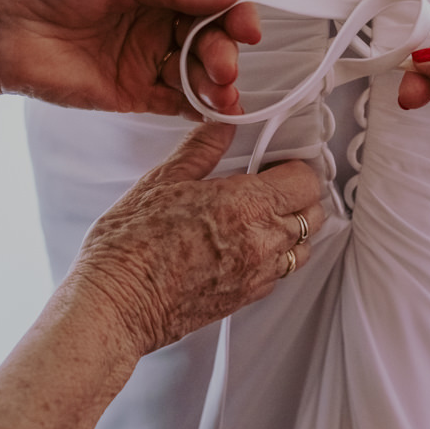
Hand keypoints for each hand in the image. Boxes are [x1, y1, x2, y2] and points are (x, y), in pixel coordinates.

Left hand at [0, 0, 260, 116]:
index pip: (212, 0)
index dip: (234, 13)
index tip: (246, 27)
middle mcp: (158, 22)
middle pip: (211, 39)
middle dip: (224, 52)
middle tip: (223, 64)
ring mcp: (146, 59)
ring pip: (198, 72)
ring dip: (217, 82)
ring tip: (221, 91)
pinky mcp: (131, 93)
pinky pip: (176, 101)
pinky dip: (199, 106)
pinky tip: (213, 108)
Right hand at [64, 121, 325, 354]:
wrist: (116, 304)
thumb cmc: (131, 245)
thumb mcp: (164, 181)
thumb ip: (202, 149)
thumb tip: (222, 124)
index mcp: (247, 204)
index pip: (305, 181)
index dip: (294, 167)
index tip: (275, 164)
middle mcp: (262, 241)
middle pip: (313, 215)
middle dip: (299, 197)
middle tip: (271, 187)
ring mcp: (258, 274)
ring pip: (303, 248)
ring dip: (292, 230)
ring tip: (261, 218)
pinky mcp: (247, 298)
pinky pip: (280, 274)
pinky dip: (275, 258)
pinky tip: (247, 248)